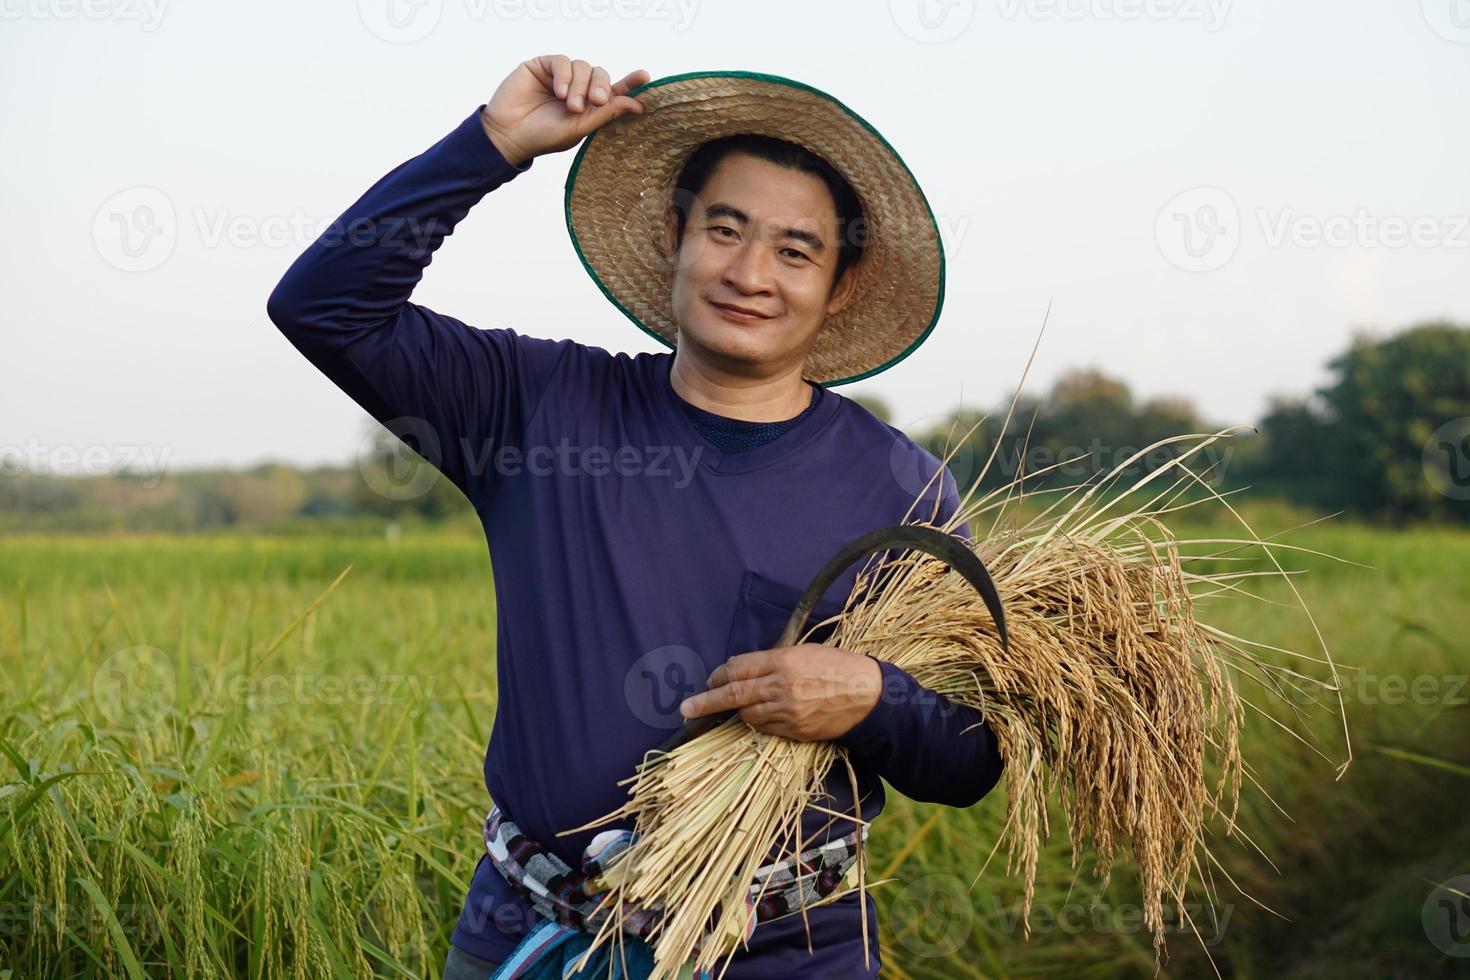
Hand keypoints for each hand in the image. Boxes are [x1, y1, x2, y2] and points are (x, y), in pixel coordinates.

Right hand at [481, 56, 650, 166]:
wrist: (510, 134)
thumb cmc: (544, 136)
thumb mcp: (579, 128)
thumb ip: (605, 113)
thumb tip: (636, 103)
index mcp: (589, 105)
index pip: (614, 90)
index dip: (630, 83)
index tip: (645, 76)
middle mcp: (577, 88)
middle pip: (600, 74)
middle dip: (601, 87)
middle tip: (595, 102)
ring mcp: (560, 76)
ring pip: (583, 66)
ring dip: (579, 86)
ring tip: (569, 106)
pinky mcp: (543, 66)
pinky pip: (563, 61)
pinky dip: (565, 75)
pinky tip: (559, 91)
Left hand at [678, 645, 883, 741]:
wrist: (870, 695)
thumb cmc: (838, 666)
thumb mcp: (804, 652)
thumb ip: (772, 660)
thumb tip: (742, 670)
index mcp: (782, 660)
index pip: (737, 668)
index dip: (718, 676)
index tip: (709, 682)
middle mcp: (781, 685)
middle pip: (732, 694)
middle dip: (705, 703)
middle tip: (686, 709)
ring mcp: (787, 711)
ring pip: (747, 715)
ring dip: (739, 713)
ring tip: (740, 709)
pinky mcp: (795, 730)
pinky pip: (766, 729)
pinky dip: (760, 723)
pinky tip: (764, 717)